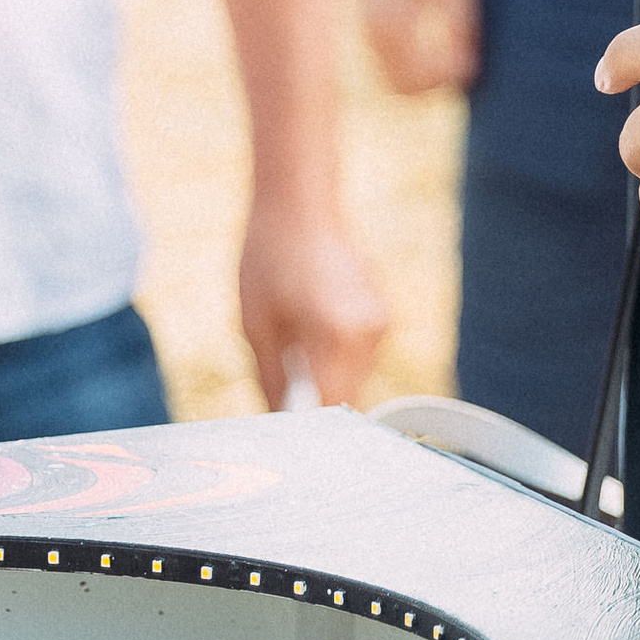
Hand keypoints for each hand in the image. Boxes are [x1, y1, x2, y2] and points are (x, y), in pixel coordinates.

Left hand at [238, 193, 390, 407]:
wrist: (300, 203)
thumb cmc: (269, 258)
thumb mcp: (256, 325)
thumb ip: (271, 380)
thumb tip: (279, 422)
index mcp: (337, 334)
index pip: (328, 409)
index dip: (305, 428)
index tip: (282, 436)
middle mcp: (369, 331)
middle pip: (345, 397)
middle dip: (314, 404)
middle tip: (278, 396)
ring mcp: (381, 320)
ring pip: (354, 377)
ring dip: (326, 379)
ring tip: (291, 350)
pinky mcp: (383, 312)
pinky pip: (359, 355)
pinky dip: (336, 357)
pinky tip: (309, 330)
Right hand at [361, 0, 478, 96]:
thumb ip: (459, 26)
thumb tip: (468, 71)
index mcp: (389, 23)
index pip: (414, 83)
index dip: (447, 80)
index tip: (474, 58)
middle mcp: (369, 31)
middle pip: (401, 90)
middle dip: (436, 85)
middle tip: (468, 58)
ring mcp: (364, 26)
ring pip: (392, 77)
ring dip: (424, 75)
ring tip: (458, 47)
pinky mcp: (368, 18)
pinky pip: (389, 59)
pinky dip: (413, 62)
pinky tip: (440, 37)